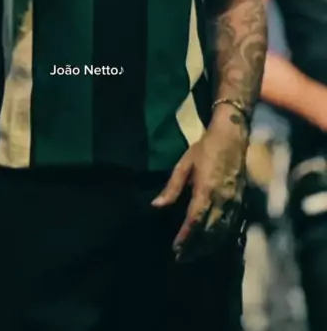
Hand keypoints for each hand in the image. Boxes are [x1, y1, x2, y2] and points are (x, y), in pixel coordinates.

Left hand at [151, 109, 247, 262]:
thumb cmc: (204, 148)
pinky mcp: (240, 201)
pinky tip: (212, 244)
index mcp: (205, 189)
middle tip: (181, 259)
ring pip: (221, 231)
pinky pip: (231, 226)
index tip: (175, 249)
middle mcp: (221, 199)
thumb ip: (172, 187)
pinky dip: (221, 238)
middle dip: (195, 247)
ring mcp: (233, 202)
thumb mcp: (184, 164)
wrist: (232, 136)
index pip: (194, 220)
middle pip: (208, 231)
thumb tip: (156, 206)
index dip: (185, 237)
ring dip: (207, 246)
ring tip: (194, 256)